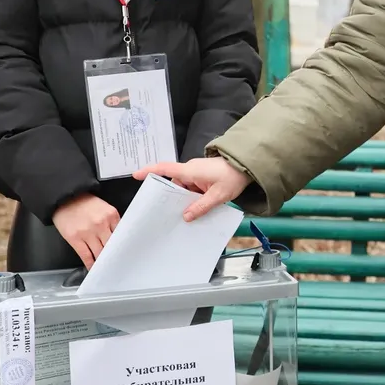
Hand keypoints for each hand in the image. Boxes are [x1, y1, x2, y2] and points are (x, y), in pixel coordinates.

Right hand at [53, 193, 120, 268]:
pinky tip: (92, 268)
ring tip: (105, 267)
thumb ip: (112, 222)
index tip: (124, 253)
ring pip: (99, 252)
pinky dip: (90, 264)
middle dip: (114, 255)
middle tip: (116, 264)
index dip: (122, 246)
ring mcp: (88, 232)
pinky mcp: (75, 238)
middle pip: (111, 245)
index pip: (121, 235)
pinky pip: (86, 255)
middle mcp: (101, 224)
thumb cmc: (84, 203)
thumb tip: (117, 238)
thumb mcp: (104, 208)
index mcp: (111, 215)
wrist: (64, 198)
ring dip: (102, 261)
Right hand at [133, 157, 250, 221]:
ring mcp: (196, 173)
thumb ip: (201, 206)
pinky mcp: (202, 177)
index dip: (149, 171)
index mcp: (190, 171)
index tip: (136, 175)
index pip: (165, 169)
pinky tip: (194, 209)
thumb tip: (185, 216)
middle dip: (170, 198)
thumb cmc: (233, 177)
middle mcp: (191, 170)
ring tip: (184, 215)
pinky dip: (191, 198)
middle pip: (173, 184)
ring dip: (184, 200)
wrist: (247, 167)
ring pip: (183, 188)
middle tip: (166, 213)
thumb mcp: (218, 195)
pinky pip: (191, 188)